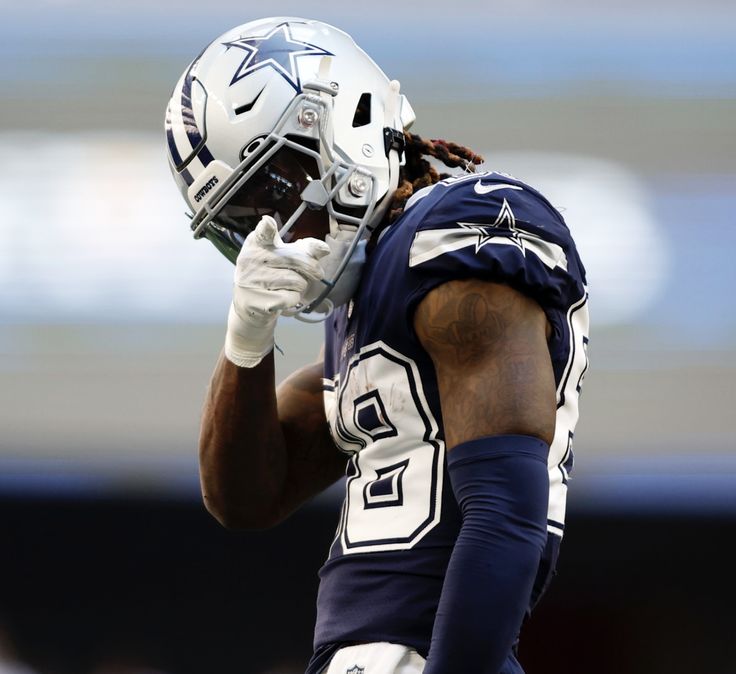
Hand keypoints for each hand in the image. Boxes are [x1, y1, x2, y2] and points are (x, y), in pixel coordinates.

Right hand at [225, 215, 329, 367]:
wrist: (250, 303)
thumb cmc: (272, 273)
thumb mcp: (285, 256)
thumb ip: (305, 249)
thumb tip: (325, 249)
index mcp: (256, 243)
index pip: (262, 234)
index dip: (267, 228)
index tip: (268, 223)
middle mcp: (250, 259)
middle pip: (295, 259)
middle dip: (312, 268)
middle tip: (317, 273)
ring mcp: (252, 281)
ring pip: (297, 282)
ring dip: (301, 286)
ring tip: (290, 285)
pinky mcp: (258, 301)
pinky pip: (292, 298)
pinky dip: (294, 299)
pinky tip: (283, 297)